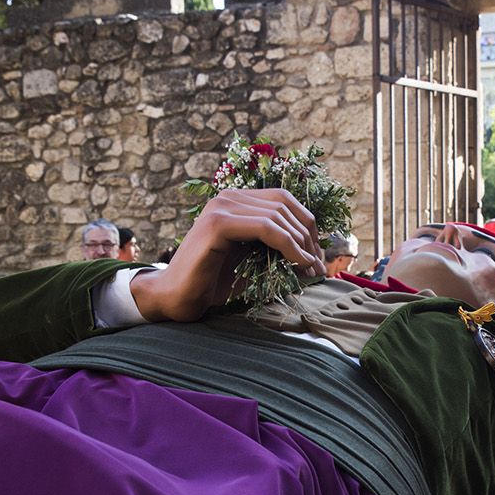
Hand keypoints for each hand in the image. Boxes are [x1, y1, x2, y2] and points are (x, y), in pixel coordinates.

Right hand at [131, 186, 324, 322]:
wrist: (176, 297)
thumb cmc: (213, 282)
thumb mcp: (253, 262)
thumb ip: (278, 250)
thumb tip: (314, 255)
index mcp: (236, 201)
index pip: (283, 200)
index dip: (307, 225)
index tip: (316, 256)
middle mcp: (228, 197)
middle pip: (285, 204)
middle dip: (308, 235)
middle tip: (318, 266)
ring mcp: (221, 207)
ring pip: (278, 215)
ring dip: (301, 243)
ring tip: (310, 269)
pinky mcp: (217, 224)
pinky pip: (266, 228)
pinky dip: (288, 245)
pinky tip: (298, 263)